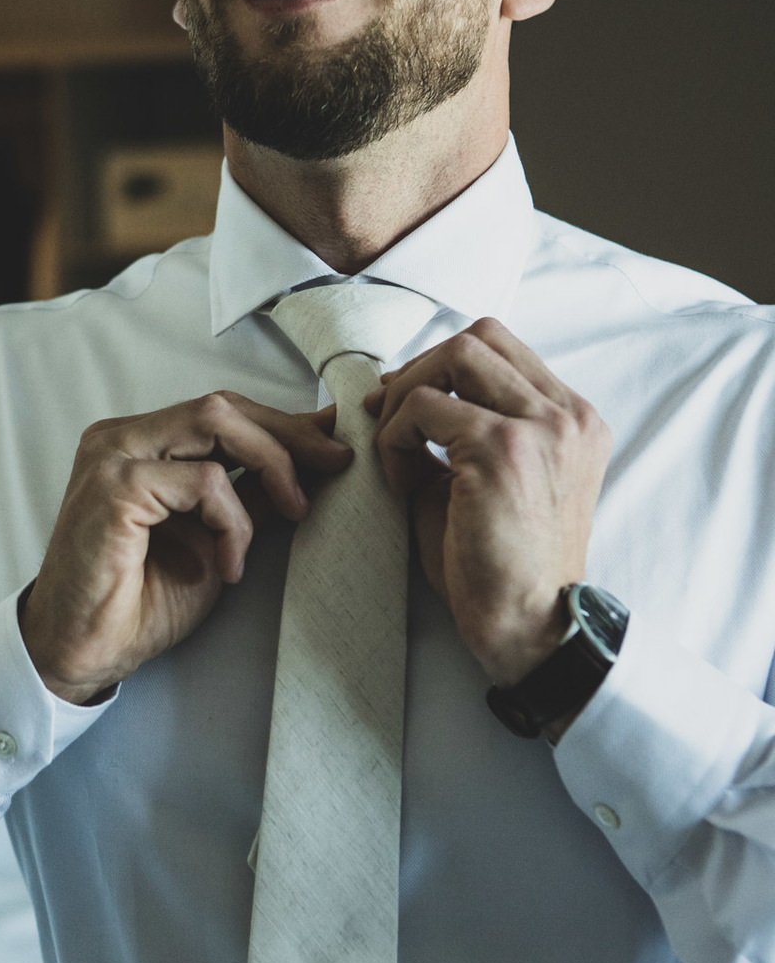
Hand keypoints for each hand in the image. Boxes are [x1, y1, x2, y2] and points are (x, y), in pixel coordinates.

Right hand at [21, 392, 351, 703]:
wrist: (84, 652)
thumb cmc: (142, 599)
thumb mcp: (218, 536)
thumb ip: (254, 493)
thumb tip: (314, 456)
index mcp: (138, 442)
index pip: (220, 411)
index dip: (282, 424)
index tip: (333, 444)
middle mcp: (120, 437)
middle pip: (222, 406)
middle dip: (288, 434)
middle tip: (334, 465)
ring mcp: (112, 456)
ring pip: (216, 424)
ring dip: (269, 469)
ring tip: (292, 515)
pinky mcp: (114, 487)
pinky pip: (205, 481)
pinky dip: (234, 522)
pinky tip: (230, 565)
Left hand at [367, 319, 611, 686]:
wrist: (529, 626)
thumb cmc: (502, 565)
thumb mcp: (492, 480)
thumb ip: (464, 430)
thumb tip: (398, 393)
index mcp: (574, 420)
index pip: (502, 347)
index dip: (442, 365)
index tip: (406, 403)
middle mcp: (568, 415)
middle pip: (478, 336)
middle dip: (420, 369)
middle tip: (387, 415)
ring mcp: (541, 427)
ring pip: (453, 357)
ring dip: (406, 395)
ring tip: (394, 449)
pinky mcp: (502, 448)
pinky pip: (424, 407)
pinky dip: (396, 436)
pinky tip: (398, 479)